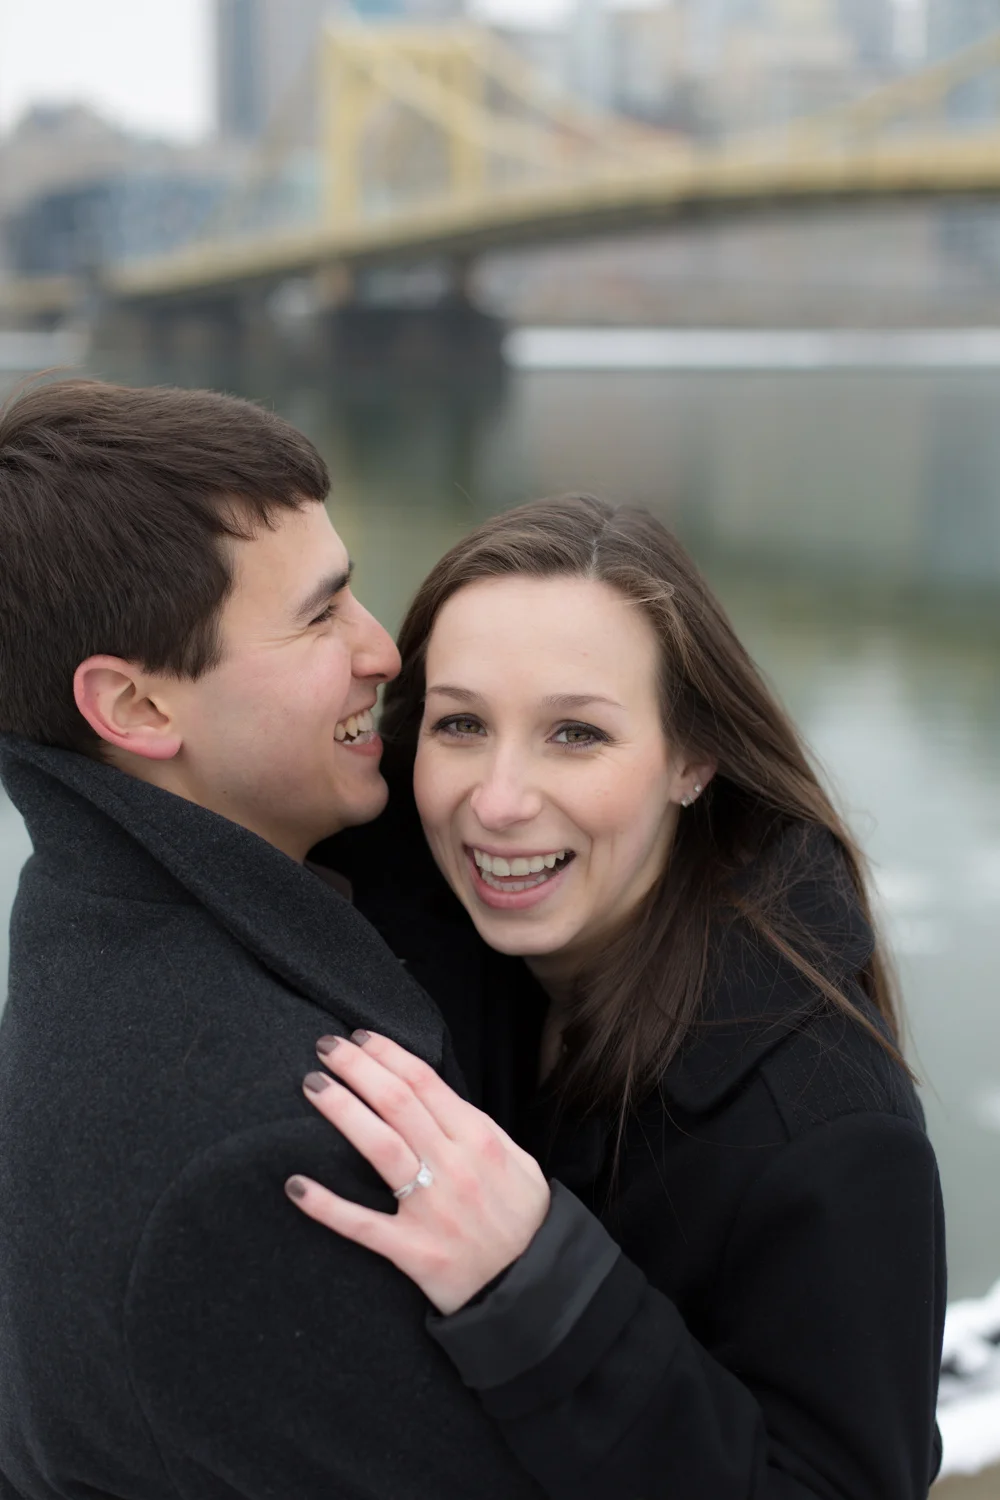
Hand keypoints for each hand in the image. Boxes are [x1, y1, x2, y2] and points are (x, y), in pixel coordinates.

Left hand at [285, 1031, 550, 1314]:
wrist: (534, 1290)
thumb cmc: (523, 1220)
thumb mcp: (516, 1161)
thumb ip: (477, 1128)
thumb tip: (435, 1097)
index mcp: (479, 1139)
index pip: (424, 1082)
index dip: (387, 1054)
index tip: (359, 1037)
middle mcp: (454, 1167)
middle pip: (397, 1102)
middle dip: (358, 1068)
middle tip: (325, 1047)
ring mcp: (432, 1209)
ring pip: (380, 1146)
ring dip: (343, 1110)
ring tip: (313, 1086)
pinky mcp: (414, 1251)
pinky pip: (363, 1225)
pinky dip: (327, 1206)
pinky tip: (296, 1186)